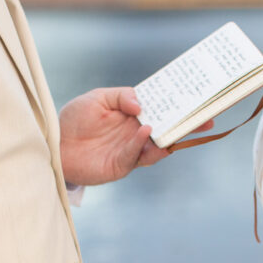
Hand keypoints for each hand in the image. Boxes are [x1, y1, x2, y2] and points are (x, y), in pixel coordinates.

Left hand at [58, 87, 212, 185]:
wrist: (55, 146)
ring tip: (181, 126)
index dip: (178, 105)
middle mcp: (137, 133)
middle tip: (207, 119)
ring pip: (158, 145)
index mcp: (134, 115)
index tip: (196, 98)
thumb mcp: (98, 98)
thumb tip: (141, 104)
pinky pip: (136, 154)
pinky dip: (142, 143)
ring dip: (171, 137)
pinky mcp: (122, 165)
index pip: (161, 109)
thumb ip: (121, 96)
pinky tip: (145, 130)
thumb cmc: (74, 120)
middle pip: (168, 130)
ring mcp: (132, 150)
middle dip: (188, 125)